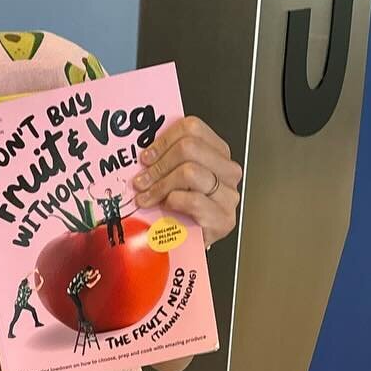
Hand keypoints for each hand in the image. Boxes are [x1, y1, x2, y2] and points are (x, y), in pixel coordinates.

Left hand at [132, 117, 241, 245]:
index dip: (164, 140)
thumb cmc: (181, 209)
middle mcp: (227, 170)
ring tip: (146, 197)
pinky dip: (173, 202)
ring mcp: (229, 194)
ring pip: (189, 172)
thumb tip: (142, 152)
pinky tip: (166, 207)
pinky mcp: (223, 218)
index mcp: (218, 152)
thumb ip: (167, 159)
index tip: (146, 156)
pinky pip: (193, 200)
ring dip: (160, 185)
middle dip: (159, 165)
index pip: (193, 128)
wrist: (191, 242)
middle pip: (189, 148)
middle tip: (141, 180)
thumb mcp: (175, 177)